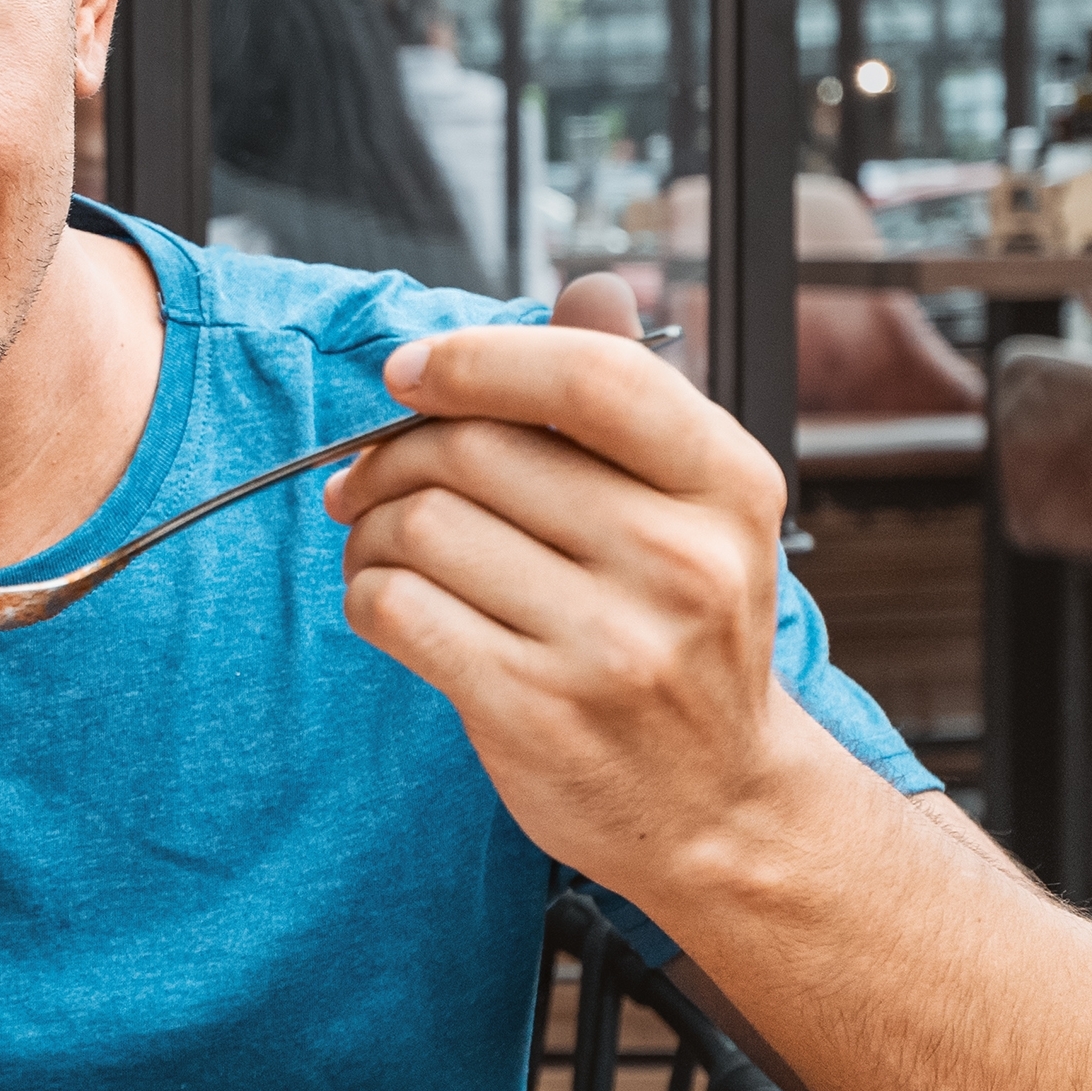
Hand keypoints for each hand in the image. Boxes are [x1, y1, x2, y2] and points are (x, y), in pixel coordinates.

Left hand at [320, 273, 808, 900]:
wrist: (718, 802)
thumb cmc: (687, 642)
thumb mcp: (699, 515)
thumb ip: (633, 404)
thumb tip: (586, 288)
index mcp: (725, 486)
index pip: (586, 375)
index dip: (475, 358)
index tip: (409, 373)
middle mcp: (679, 561)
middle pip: (474, 449)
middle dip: (394, 454)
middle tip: (369, 479)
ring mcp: (609, 642)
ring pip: (421, 526)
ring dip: (369, 527)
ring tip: (381, 545)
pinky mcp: (533, 708)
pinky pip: (395, 608)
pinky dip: (365, 591)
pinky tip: (387, 599)